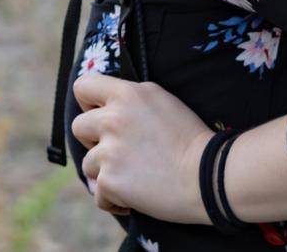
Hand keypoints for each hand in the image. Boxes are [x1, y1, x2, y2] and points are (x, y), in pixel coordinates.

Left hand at [71, 73, 214, 223]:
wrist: (208, 176)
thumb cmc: (190, 139)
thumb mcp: (161, 100)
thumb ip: (130, 100)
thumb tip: (103, 109)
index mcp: (126, 94)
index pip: (82, 86)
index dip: (88, 103)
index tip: (101, 115)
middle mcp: (112, 119)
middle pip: (78, 127)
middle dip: (94, 142)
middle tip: (120, 152)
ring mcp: (109, 151)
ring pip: (88, 165)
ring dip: (106, 174)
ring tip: (134, 177)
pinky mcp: (110, 181)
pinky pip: (98, 195)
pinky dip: (114, 200)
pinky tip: (135, 198)